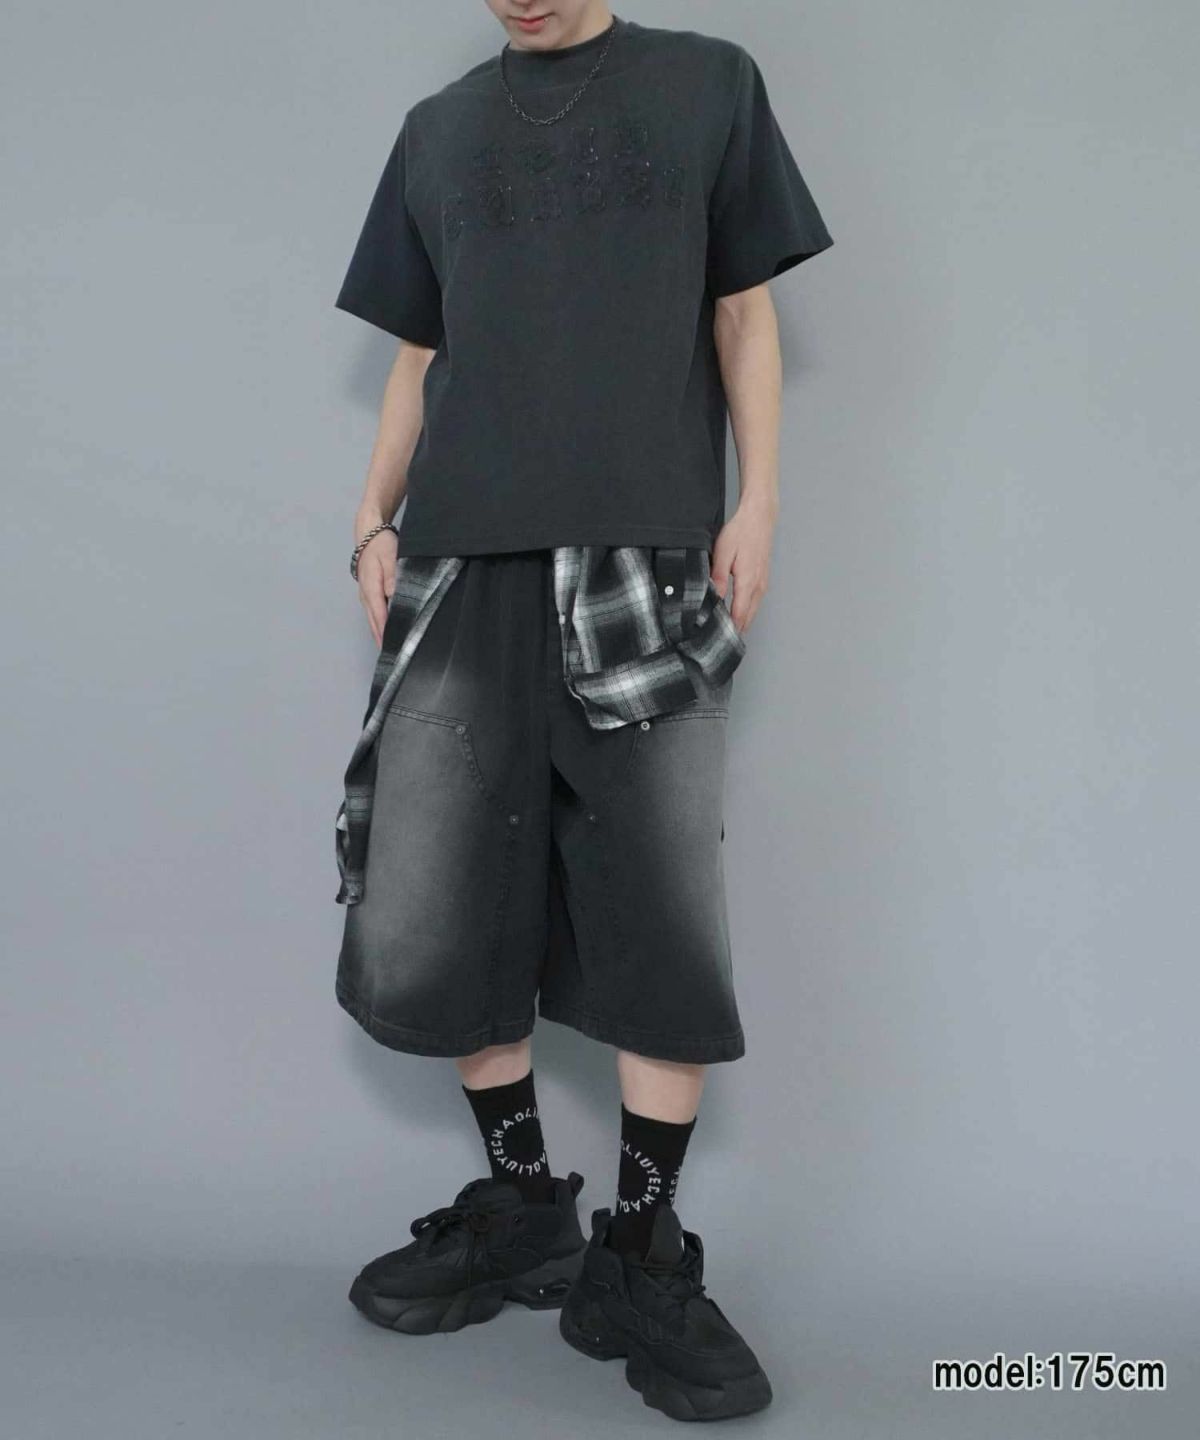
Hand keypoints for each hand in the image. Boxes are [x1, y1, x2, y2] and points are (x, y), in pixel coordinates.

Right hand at [356, 526, 398, 647]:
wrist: (368, 533)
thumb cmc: (381, 544)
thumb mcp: (390, 556)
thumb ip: (392, 576)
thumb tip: (393, 596)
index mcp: (371, 587)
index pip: (379, 615)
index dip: (385, 632)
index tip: (393, 647)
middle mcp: (365, 595)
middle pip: (374, 622)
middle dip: (383, 639)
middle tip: (395, 657)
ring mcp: (365, 595)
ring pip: (373, 620)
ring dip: (380, 634)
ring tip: (391, 651)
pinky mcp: (368, 594)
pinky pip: (374, 614)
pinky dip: (379, 625)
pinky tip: (387, 633)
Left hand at [710, 501, 775, 633]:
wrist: (760, 517)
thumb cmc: (740, 532)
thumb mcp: (723, 553)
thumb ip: (718, 578)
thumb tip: (714, 599)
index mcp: (747, 583)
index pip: (739, 615)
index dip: (730, 630)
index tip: (719, 642)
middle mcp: (758, 587)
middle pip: (748, 618)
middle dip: (735, 631)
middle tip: (720, 643)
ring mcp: (763, 583)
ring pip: (753, 611)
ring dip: (742, 622)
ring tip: (728, 634)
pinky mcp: (763, 578)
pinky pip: (756, 602)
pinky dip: (747, 612)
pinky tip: (738, 615)